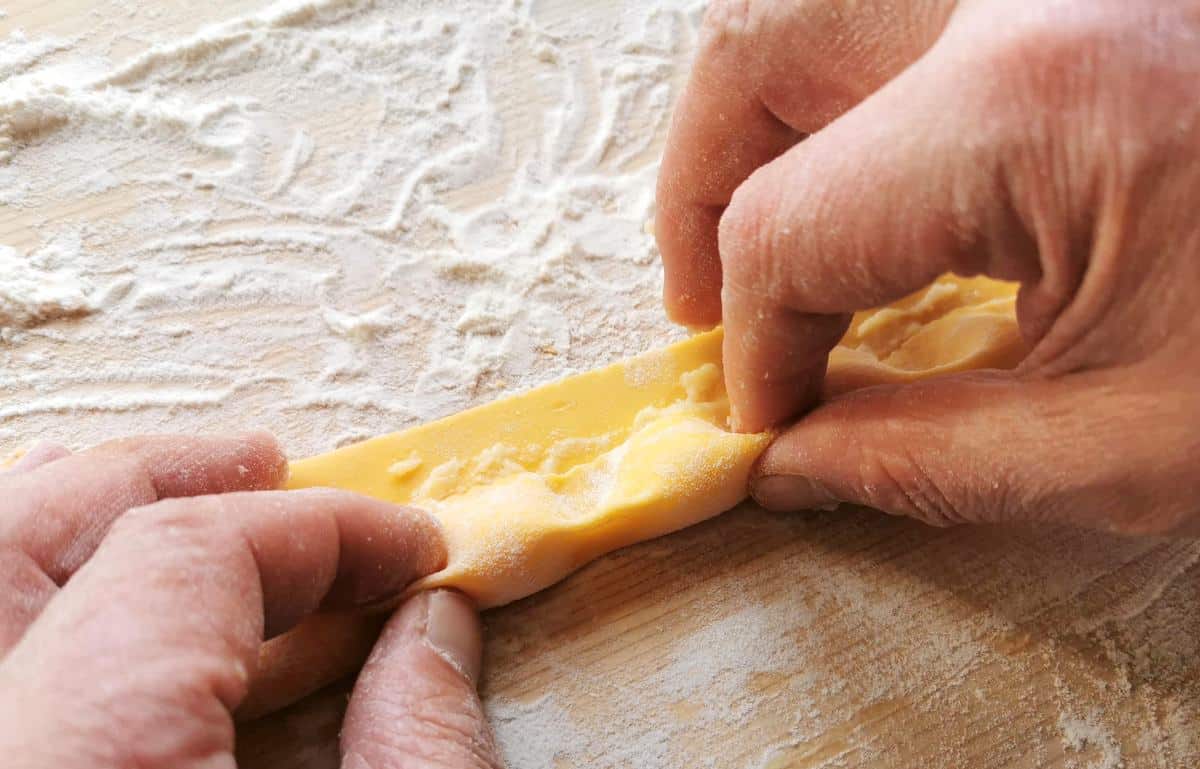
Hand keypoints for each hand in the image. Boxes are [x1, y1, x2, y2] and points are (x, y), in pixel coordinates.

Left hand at [0, 434, 503, 767]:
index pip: (187, 558)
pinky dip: (40, 618)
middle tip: (266, 465)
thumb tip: (431, 634)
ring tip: (177, 507)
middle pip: (28, 542)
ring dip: (82, 530)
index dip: (320, 531)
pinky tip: (115, 620)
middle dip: (163, 478)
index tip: (403, 547)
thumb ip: (416, 747)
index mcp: (80, 761)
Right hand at [656, 0, 1199, 534]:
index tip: (770, 420)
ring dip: (767, 124)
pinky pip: (909, 22)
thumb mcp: (1140, 445)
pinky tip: (872, 185)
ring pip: (828, 11)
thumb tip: (791, 459)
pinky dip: (853, 99)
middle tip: (702, 296)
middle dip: (701, 184)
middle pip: (767, 45)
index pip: (789, 222)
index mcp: (1028, 102)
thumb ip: (933, 456)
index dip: (754, 343)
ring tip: (770, 236)